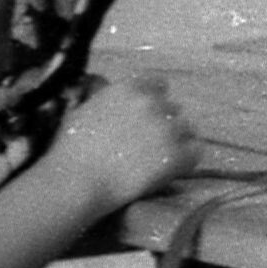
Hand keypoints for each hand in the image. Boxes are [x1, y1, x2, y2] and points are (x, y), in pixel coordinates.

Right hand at [53, 77, 197, 213]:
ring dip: (177, 141)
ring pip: (187, 128)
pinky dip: (186, 161)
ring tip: (158, 158)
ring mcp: (168, 128)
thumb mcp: (83, 110)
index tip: (148, 116)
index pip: (158, 84)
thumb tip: (108, 86)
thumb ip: (105, 97)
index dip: (154, 100)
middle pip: (173, 108)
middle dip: (164, 123)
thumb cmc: (70, 151)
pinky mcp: (178, 154)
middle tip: (149, 144)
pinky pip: (196, 153)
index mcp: (130, 88)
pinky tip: (170, 170)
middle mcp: (153, 103)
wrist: (75, 183)